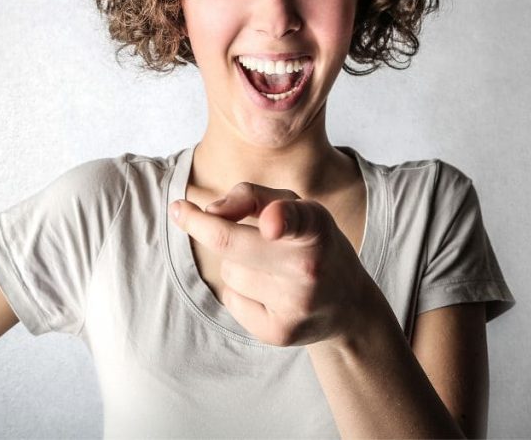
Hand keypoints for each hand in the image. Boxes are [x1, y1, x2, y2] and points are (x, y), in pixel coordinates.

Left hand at [170, 182, 371, 346]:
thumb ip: (252, 196)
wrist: (348, 305)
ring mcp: (294, 305)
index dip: (280, 220)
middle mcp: (308, 267)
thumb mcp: (297, 207)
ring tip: (270, 269)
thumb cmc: (312, 243)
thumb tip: (209, 210)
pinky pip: (231, 299)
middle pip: (229, 243)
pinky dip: (239, 292)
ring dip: (235, 264)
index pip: (296, 221)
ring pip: (228, 271)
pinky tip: (268, 294)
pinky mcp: (278, 333)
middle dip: (200, 224)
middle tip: (182, 211)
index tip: (269, 224)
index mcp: (316, 228)